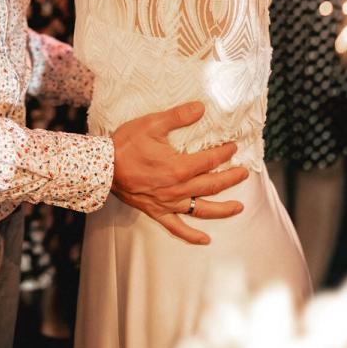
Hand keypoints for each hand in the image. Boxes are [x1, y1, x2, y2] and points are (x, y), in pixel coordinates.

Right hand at [111, 101, 247, 244]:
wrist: (102, 168)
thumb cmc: (126, 144)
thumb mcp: (152, 124)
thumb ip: (178, 116)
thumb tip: (201, 107)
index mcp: (178, 167)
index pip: (210, 160)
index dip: (224, 153)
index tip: (233, 147)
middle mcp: (177, 188)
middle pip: (212, 185)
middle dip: (231, 178)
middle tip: (244, 173)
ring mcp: (168, 203)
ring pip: (202, 209)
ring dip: (223, 209)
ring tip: (239, 207)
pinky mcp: (157, 212)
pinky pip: (177, 228)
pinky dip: (192, 236)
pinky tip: (205, 240)